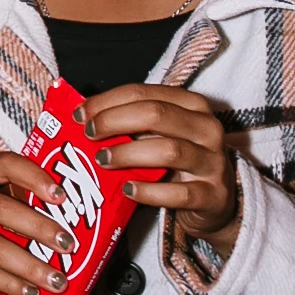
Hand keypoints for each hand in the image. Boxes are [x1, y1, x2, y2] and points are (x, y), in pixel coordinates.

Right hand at [0, 152, 78, 294]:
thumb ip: (17, 200)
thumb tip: (73, 221)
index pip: (4, 164)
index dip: (34, 177)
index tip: (61, 195)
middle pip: (0, 208)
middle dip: (39, 228)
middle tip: (68, 245)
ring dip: (30, 266)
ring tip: (56, 280)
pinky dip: (10, 284)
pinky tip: (30, 291)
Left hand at [84, 84, 239, 251]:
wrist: (215, 202)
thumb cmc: (177, 161)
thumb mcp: (158, 134)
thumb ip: (129, 123)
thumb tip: (82, 115)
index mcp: (191, 105)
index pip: (143, 92)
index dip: (107, 101)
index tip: (80, 114)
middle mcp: (207, 128)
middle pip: (156, 114)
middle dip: (115, 121)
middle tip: (88, 135)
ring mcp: (213, 162)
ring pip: (168, 150)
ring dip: (128, 154)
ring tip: (102, 161)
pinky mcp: (214, 196)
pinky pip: (179, 193)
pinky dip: (149, 191)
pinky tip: (127, 189)